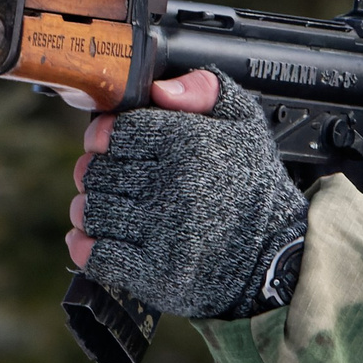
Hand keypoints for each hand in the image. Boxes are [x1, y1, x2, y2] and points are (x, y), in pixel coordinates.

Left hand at [66, 72, 362, 270]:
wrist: (276, 255)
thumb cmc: (252, 186)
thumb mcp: (244, 122)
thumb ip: (205, 88)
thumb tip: (158, 90)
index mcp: (189, 144)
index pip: (116, 132)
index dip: (103, 136)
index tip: (105, 144)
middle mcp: (174, 187)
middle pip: (98, 172)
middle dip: (97, 174)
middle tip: (111, 180)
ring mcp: (163, 233)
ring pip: (93, 212)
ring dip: (91, 209)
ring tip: (111, 209)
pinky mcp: (156, 273)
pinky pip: (98, 255)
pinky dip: (86, 245)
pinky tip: (93, 238)